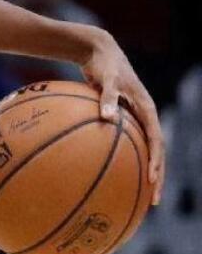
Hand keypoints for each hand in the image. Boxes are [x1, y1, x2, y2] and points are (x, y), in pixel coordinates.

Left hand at [80, 30, 164, 202]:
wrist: (98, 52)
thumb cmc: (103, 65)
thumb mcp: (106, 79)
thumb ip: (107, 97)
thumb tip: (107, 117)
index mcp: (147, 109)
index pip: (156, 140)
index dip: (157, 161)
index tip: (153, 180)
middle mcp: (144, 116)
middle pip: (155, 151)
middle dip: (156, 176)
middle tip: (152, 201)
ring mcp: (134, 118)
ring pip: (142, 149)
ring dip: (141, 171)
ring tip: (136, 196)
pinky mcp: (122, 117)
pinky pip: (124, 141)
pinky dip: (120, 156)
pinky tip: (108, 173)